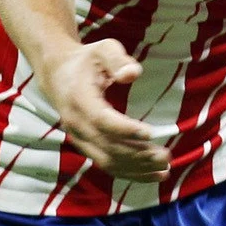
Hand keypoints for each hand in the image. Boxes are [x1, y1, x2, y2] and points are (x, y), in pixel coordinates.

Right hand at [40, 40, 168, 181]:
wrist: (58, 75)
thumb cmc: (87, 61)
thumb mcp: (103, 50)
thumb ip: (118, 59)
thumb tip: (132, 73)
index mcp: (79, 100)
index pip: (102, 120)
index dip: (125, 129)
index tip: (151, 133)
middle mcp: (76, 124)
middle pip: (107, 146)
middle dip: (138, 154)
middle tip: (167, 156)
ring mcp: (79, 138)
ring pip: (107, 161)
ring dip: (136, 168)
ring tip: (165, 170)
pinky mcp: (85, 146)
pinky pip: (106, 164)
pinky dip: (129, 173)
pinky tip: (152, 175)